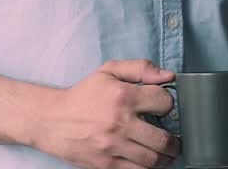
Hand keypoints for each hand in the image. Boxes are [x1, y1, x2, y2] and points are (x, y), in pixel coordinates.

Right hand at [30, 59, 180, 168]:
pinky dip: (148, 168)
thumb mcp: (109, 71)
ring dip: (165, 158)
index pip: (164, 102)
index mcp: (123, 96)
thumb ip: (141, 68)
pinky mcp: (105, 165)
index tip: (164, 108)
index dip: (168, 104)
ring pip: (153, 160)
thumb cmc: (84, 95)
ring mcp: (112, 147)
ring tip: (166, 154)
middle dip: (175, 141)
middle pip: (164, 139)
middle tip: (176, 140)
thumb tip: (169, 77)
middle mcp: (120, 123)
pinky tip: (148, 161)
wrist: (51, 120)